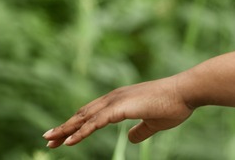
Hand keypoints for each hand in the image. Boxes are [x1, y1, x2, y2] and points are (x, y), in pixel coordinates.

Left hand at [43, 76, 192, 147]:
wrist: (186, 92)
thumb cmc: (175, 105)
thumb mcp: (154, 122)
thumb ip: (140, 130)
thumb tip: (129, 138)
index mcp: (122, 100)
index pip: (94, 113)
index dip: (77, 124)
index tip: (63, 135)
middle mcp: (115, 97)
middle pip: (84, 113)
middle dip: (65, 126)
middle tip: (48, 138)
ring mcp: (117, 101)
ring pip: (85, 117)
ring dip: (66, 128)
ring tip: (50, 139)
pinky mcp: (120, 108)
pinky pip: (95, 122)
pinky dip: (81, 132)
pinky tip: (69, 141)